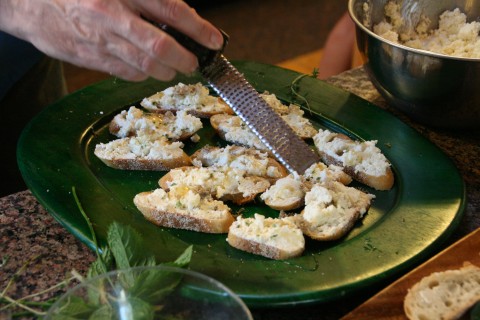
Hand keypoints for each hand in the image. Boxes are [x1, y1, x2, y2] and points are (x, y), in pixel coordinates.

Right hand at [0, 0, 223, 80]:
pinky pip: (126, 73)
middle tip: (195, 62)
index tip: (214, 40)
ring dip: (167, 70)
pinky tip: (149, 69)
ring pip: (146, 65)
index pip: (172, 11)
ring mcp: (100, 40)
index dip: (198, 29)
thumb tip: (180, 13)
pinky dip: (144, 74)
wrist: (27, 0)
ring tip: (176, 67)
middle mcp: (113, 16)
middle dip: (186, 59)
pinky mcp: (90, 59)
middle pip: (161, 46)